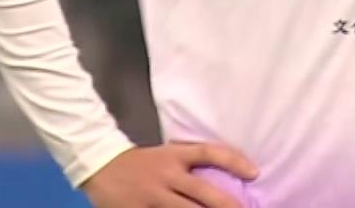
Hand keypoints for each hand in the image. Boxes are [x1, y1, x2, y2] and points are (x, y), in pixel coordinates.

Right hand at [81, 142, 259, 207]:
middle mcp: (166, 175)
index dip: (233, 161)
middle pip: (203, 192)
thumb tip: (225, 178)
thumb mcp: (164, 155)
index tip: (255, 172)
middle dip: (227, 205)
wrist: (99, 165)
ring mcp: (152, 196)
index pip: (208, 153)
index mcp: (173, 156)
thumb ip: (188, 164)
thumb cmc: (139, 163)